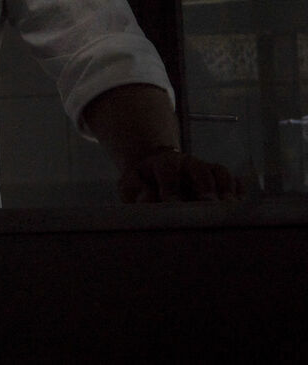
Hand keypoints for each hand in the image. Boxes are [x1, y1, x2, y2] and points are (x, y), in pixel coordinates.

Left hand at [117, 147, 243, 202]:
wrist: (153, 172)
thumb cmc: (141, 183)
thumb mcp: (130, 184)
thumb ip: (134, 190)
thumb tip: (147, 199)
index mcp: (163, 163)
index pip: (168, 170)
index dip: (170, 186)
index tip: (171, 203)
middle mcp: (187, 163)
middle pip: (200, 169)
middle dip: (205, 186)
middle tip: (209, 205)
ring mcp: (206, 169)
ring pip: (220, 173)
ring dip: (226, 190)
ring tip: (228, 208)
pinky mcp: (220, 180)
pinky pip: (235, 181)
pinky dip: (239, 191)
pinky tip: (241, 204)